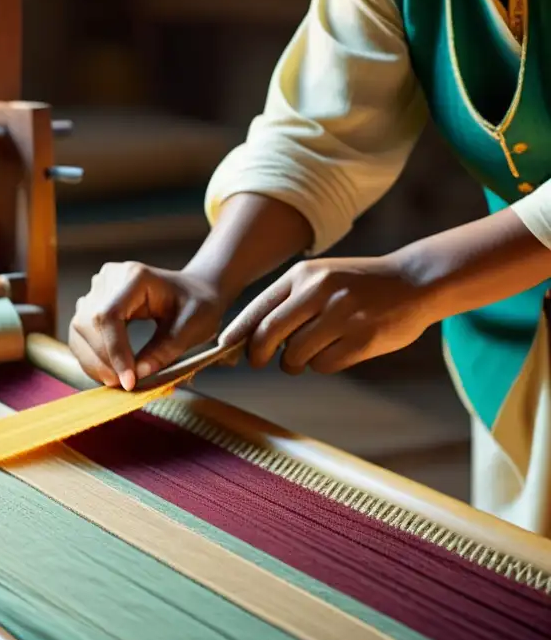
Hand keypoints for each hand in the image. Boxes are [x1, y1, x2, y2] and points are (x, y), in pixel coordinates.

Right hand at [69, 262, 226, 389]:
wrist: (194, 292)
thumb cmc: (197, 305)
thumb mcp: (192, 327)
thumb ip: (165, 350)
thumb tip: (138, 374)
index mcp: (135, 276)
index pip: (109, 315)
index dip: (115, 351)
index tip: (129, 381)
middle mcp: (109, 278)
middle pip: (88, 323)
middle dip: (103, 360)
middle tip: (124, 385)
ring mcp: (97, 289)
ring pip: (79, 330)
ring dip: (93, 362)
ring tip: (116, 382)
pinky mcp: (92, 303)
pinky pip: (81, 334)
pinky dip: (91, 358)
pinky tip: (108, 372)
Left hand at [218, 256, 437, 373]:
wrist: (414, 281)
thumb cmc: (357, 284)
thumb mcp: (320, 277)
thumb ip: (287, 301)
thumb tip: (247, 337)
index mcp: (304, 274)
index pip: (258, 309)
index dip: (238, 333)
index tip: (225, 348)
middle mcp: (320, 292)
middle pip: (268, 335)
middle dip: (258, 354)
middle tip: (259, 360)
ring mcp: (342, 315)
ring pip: (295, 355)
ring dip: (294, 362)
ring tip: (308, 352)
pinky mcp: (362, 339)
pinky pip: (324, 365)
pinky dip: (323, 365)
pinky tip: (336, 351)